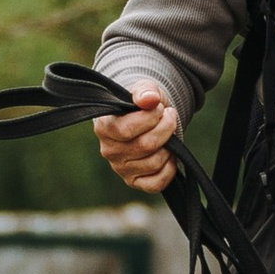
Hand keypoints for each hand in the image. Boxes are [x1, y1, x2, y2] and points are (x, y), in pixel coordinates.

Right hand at [95, 78, 180, 195]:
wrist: (146, 119)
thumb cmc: (142, 105)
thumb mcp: (143, 90)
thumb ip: (144, 91)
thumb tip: (149, 99)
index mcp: (104, 127)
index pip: (127, 129)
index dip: (151, 118)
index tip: (160, 108)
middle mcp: (109, 151)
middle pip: (146, 146)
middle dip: (166, 129)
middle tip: (170, 117)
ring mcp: (121, 169)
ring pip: (154, 163)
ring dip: (170, 147)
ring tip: (168, 135)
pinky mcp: (134, 181)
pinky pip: (156, 183)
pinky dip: (169, 169)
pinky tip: (169, 155)